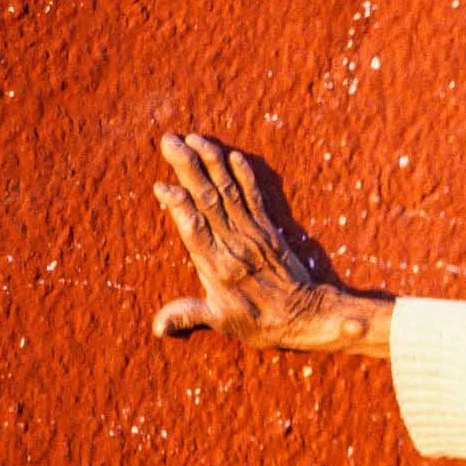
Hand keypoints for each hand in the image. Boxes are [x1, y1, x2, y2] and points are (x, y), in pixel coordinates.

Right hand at [149, 132, 389, 355]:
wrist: (309, 318)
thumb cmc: (261, 323)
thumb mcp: (223, 323)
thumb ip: (189, 315)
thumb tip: (157, 327)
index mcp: (218, 266)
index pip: (195, 229)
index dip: (179, 207)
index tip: (162, 186)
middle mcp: (236, 244)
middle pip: (208, 199)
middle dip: (188, 168)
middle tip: (169, 141)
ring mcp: (254, 234)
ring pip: (229, 191)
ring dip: (212, 162)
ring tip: (194, 138)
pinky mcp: (270, 230)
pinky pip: (255, 197)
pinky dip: (245, 176)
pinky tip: (233, 155)